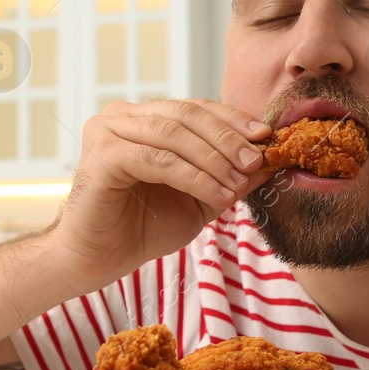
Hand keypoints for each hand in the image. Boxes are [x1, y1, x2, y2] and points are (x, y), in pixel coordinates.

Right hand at [48, 99, 275, 287]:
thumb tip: (271, 160)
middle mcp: (122, 116)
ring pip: (174, 135)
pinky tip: (218, 195)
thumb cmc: (143, 229)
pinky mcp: (102, 154)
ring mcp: (107, 131)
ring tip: (240, 183)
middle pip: (187, 115)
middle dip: (227, 138)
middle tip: (257, 160)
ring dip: (214, 159)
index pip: (195, 108)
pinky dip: (193, 176)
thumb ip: (229, 176)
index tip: (265, 136)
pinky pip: (158, 159)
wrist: (97, 261)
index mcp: (143, 118)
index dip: (232, 120)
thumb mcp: (200, 198)